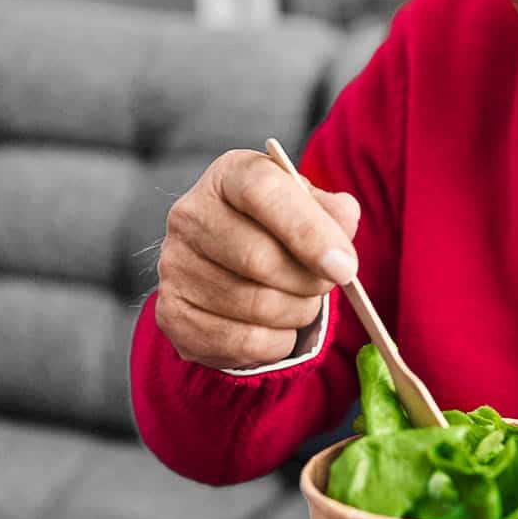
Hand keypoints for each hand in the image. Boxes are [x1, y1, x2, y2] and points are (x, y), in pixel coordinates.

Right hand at [155, 148, 361, 368]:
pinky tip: (279, 327)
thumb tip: (343, 222)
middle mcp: (190, 214)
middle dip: (309, 282)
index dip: (309, 232)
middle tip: (328, 286)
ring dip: (298, 313)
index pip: (263, 192)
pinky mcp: (172, 314)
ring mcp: (174, 265)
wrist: (233, 266)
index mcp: (229, 175)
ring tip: (302, 303)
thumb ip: (333, 212)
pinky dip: (277, 343)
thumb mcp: (310, 207)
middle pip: (258, 258)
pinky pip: (241, 342)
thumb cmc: (281, 230)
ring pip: (255, 305)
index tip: (345, 267)